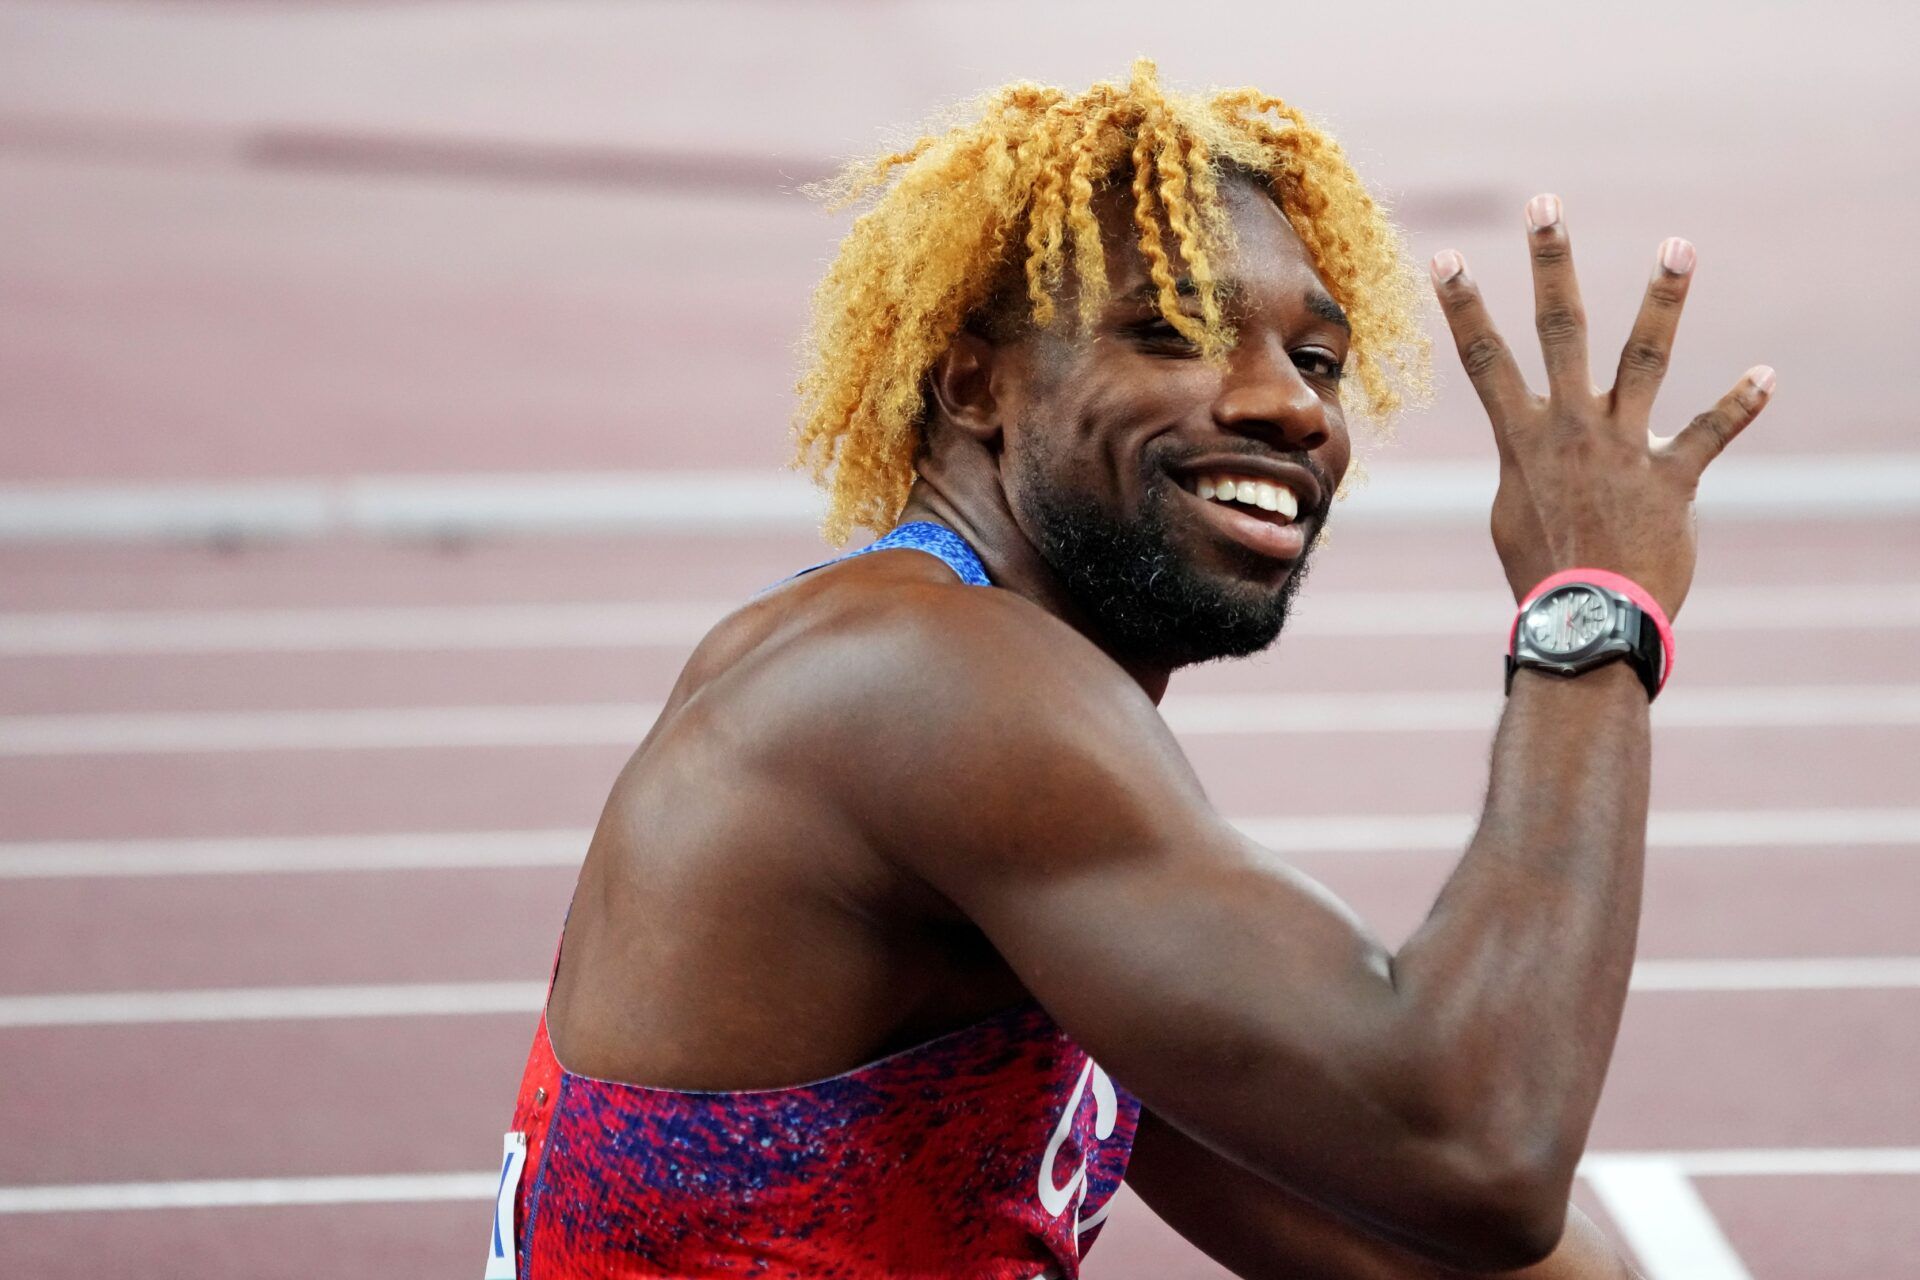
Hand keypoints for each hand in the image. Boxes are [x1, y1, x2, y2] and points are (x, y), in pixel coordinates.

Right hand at [1430, 193, 1773, 617]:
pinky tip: (1767, 376)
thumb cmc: (1542, 574)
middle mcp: (1569, 429)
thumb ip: (1525, 468)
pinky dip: (1739, 405)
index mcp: (1523, 438)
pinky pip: (1710, 433)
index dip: (1463, 305)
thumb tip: (1530, 454)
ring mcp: (1621, 448)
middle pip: (1558, 330)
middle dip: (1550, 263)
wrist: (1584, 622)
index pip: (1484, 359)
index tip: (1446, 256)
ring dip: (1662, 299)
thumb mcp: (1512, 514)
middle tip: (1546, 206)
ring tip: (1678, 245)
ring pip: (1643, 359)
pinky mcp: (1670, 477)